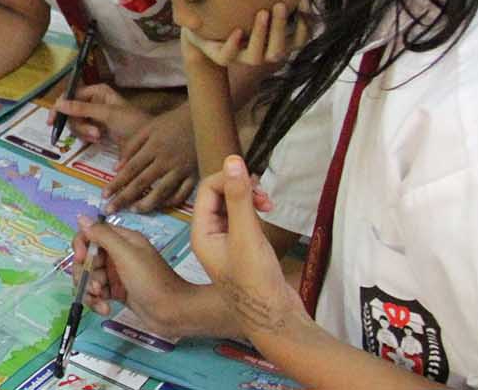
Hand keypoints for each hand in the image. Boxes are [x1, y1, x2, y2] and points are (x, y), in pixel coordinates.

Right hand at [52, 84, 151, 144]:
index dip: (59, 108)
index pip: (69, 95)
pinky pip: (81, 132)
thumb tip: (58, 104)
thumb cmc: (132, 122)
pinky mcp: (96, 128)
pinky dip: (86, 137)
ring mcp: (94, 115)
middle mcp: (93, 101)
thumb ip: (81, 109)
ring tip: (98, 137)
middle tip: (93, 133)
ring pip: (75, 123)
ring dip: (84, 132)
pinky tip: (97, 140)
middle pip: (70, 112)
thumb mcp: (107, 114)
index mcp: (96, 91)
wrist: (147, 143)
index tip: (52, 122)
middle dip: (79, 124)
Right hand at [73, 217, 205, 335]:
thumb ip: (103, 235)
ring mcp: (116, 274)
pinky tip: (105, 309)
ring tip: (102, 300)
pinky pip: (96, 293)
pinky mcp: (116, 292)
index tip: (80, 259)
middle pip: (86, 259)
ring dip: (90, 291)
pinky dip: (97, 301)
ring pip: (89, 278)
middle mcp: (117, 255)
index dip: (81, 245)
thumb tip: (81, 218)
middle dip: (85, 274)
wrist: (173, 312)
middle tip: (96, 287)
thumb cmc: (151, 280)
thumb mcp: (126, 254)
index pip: (91, 234)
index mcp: (122, 240)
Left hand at [109, 107, 197, 212]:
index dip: (116, 184)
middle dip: (124, 198)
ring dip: (146, 203)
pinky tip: (160, 206)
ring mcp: (182, 170)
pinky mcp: (195, 175)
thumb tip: (116, 169)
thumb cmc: (171, 122)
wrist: (201, 118)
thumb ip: (131, 147)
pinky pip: (183, 193)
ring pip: (162, 192)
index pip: (130, 170)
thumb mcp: (148, 128)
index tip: (104, 195)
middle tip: (110, 210)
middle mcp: (166, 161)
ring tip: (133, 211)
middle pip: (142, 183)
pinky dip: (171, 202)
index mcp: (153, 148)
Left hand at [183, 2, 309, 67]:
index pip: (298, 40)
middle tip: (279, 4)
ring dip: (261, 35)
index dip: (305, 23)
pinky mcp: (220, 57)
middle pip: (279, 51)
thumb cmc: (236, 10)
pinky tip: (237, 31)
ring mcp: (240, 57)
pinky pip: (227, 57)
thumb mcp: (256, 0)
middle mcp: (260, 53)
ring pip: (256, 58)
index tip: (304, 0)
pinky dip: (232, 44)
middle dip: (280, 27)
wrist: (203, 27)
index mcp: (274, 42)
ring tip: (262, 13)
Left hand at [189, 157, 301, 335]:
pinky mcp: (244, 249)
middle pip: (219, 196)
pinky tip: (268, 214)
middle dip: (240, 188)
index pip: (207, 190)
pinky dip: (255, 212)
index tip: (255, 183)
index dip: (229, 178)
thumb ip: (239, 197)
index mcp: (201, 233)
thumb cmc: (256, 280)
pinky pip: (243, 220)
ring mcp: (227, 244)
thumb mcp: (247, 234)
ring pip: (232, 207)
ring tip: (269, 205)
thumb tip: (233, 160)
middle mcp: (210, 237)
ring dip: (249, 199)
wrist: (275, 317)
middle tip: (265, 195)